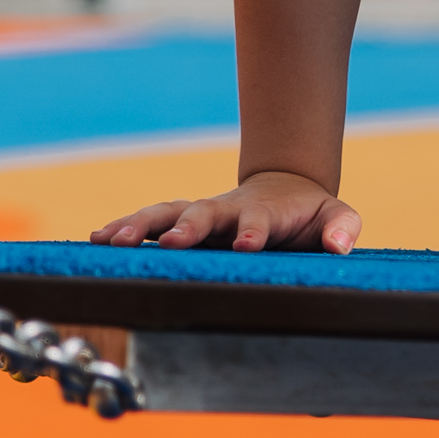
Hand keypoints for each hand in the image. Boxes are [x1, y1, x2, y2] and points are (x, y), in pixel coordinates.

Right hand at [89, 170, 359, 253]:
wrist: (283, 192)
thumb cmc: (310, 212)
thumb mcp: (335, 215)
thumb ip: (342, 227)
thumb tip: (340, 245)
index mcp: (264, 212)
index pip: (257, 220)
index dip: (252, 230)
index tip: (247, 245)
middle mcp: (225, 211)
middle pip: (202, 213)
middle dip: (187, 227)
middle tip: (172, 245)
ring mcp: (200, 216)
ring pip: (166, 214)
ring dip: (140, 225)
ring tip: (110, 241)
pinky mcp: (181, 225)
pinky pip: (148, 224)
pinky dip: (123, 229)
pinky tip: (96, 241)